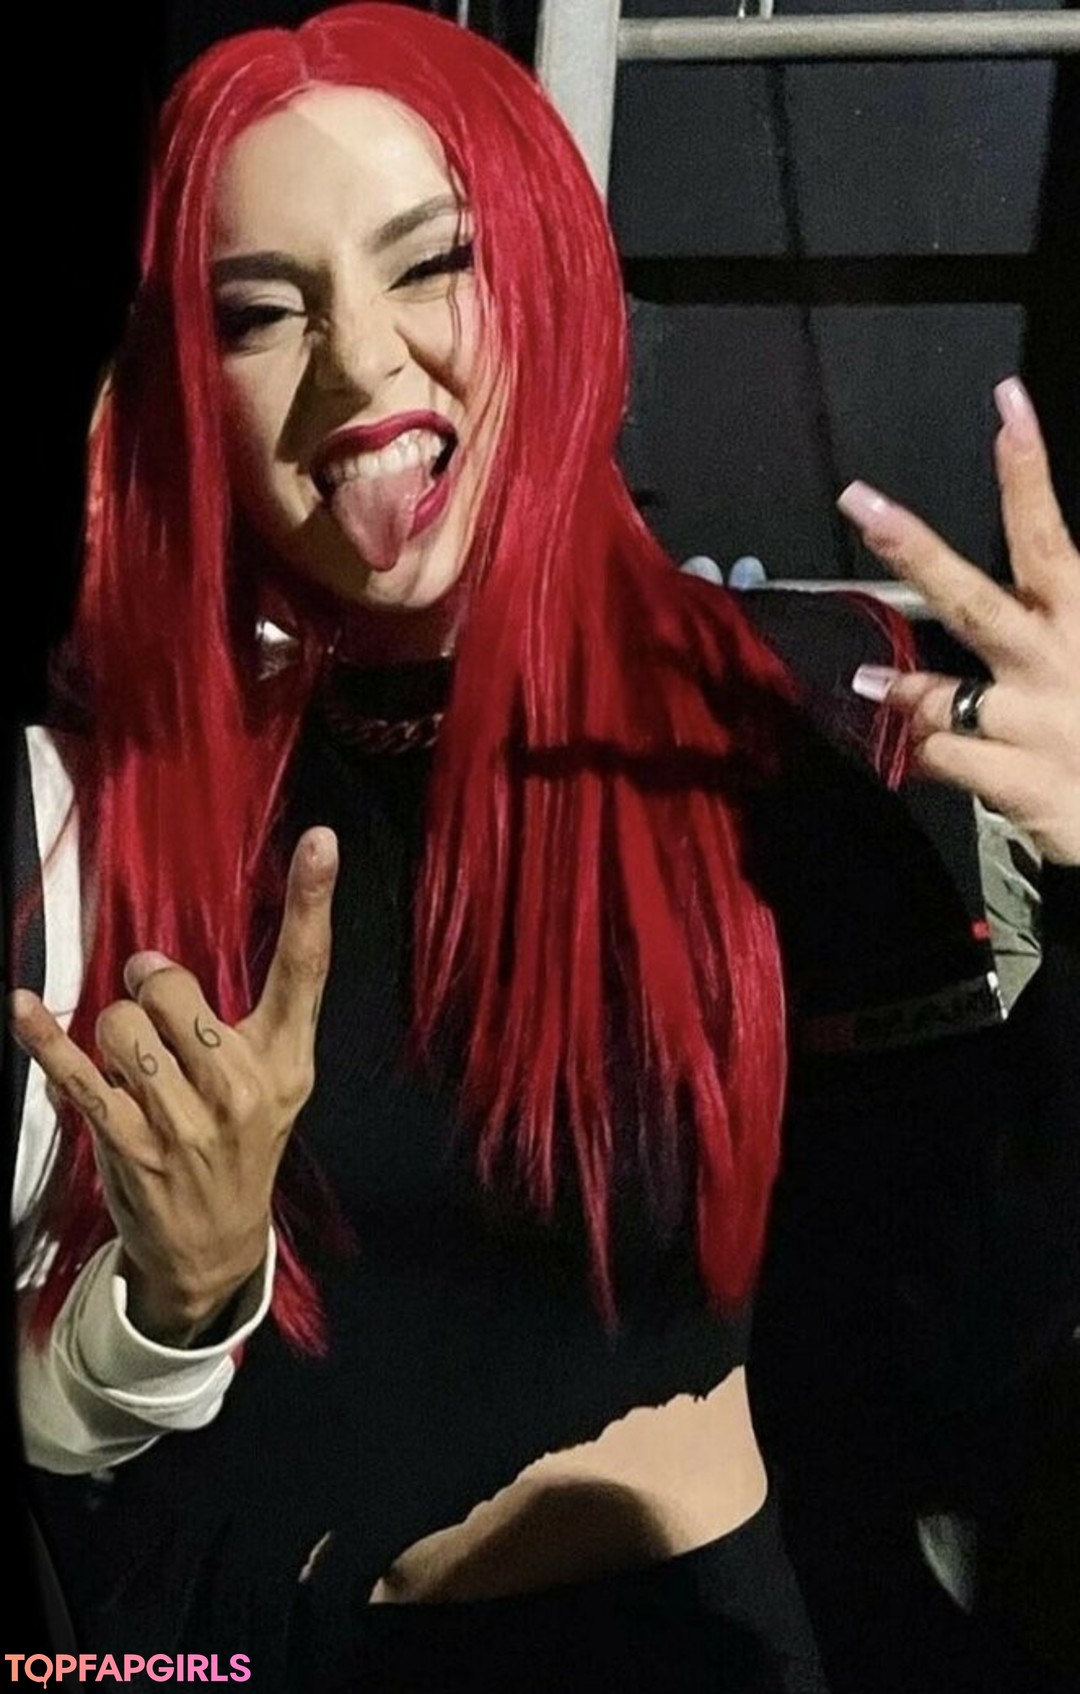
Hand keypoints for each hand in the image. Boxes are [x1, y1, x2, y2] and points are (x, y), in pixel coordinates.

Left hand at [10, 827, 338, 1344]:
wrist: (213, 1245)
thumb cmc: (241, 1145)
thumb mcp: (275, 1083)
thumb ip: (237, 1017)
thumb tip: (149, 959)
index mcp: (285, 1061)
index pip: (305, 968)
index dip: (312, 900)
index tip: (319, 840)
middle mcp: (242, 1087)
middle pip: (172, 986)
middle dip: (148, 986)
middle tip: (155, 1014)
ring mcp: (184, 1120)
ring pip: (120, 1023)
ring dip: (112, 1031)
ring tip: (132, 1064)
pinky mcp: (129, 1144)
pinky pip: (76, 1072)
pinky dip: (44, 1037)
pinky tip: (25, 1009)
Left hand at [840, 378, 1079, 863]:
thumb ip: (1054, 619)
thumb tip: (984, 607)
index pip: (1051, 536)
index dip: (1027, 470)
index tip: (1006, 402)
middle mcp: (1059, 663)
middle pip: (976, 598)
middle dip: (915, 548)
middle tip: (861, 501)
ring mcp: (1037, 723)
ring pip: (941, 694)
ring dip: (902, 689)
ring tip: (865, 679)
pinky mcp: (1023, 782)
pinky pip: (943, 757)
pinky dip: (923, 753)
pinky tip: (917, 753)